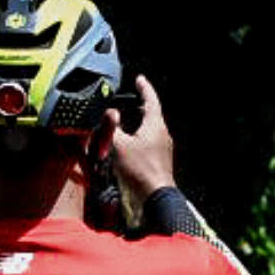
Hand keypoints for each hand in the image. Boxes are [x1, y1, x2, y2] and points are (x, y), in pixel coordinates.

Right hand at [106, 75, 177, 201]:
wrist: (155, 194)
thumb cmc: (140, 169)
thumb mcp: (120, 145)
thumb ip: (113, 127)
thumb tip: (111, 114)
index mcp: (155, 125)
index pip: (151, 99)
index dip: (144, 88)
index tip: (139, 80)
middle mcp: (162, 133)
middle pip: (153, 113)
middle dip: (142, 105)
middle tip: (134, 99)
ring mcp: (163, 146)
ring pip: (152, 128)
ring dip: (141, 122)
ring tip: (131, 121)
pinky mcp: (161, 158)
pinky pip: (151, 141)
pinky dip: (142, 136)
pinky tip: (133, 145)